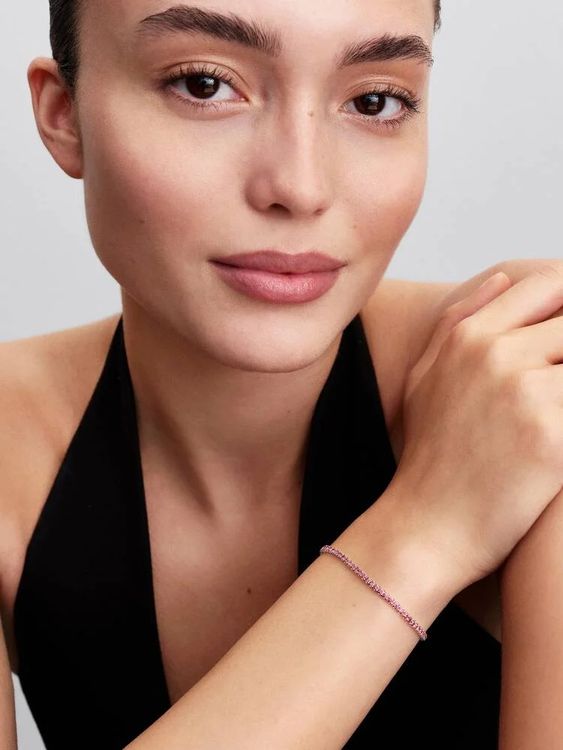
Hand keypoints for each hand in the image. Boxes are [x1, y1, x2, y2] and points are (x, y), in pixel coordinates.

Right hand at [388, 265, 562, 589]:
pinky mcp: (552, 433)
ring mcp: (525, 390)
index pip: (553, 284)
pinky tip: (562, 443)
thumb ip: (459, 318)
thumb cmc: (430, 456)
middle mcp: (496, 353)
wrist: (427, 526)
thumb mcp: (426, 376)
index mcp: (469, 335)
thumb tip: (504, 277)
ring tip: (558, 411)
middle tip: (558, 388)